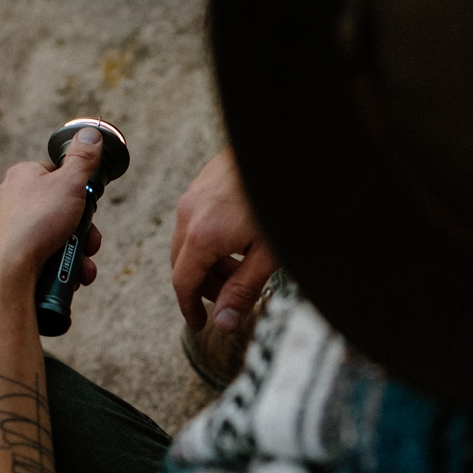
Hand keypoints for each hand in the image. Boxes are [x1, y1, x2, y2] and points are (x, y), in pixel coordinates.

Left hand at [0, 127, 104, 290]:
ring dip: (77, 255)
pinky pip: (46, 259)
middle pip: (63, 212)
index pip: (59, 175)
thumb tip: (90, 134)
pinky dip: (62, 269)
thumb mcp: (69, 184)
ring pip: (57, 239)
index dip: (80, 193)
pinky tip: (68, 278)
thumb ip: (83, 160)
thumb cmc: (35, 224)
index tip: (89, 207)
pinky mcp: (11, 256)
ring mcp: (10, 230)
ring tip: (79, 267)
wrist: (7, 272)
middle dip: (83, 232)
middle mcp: (12, 200)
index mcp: (23, 176)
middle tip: (89, 243)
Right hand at [171, 148, 278, 330]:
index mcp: (201, 236)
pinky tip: (240, 241)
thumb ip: (242, 291)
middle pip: (183, 262)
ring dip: (209, 262)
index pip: (183, 283)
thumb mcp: (268, 256)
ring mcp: (195, 193)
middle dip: (203, 286)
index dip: (190, 308)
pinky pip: (197, 218)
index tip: (200, 323)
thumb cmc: (285, 202)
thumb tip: (223, 323)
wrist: (289, 148)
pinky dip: (210, 239)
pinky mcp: (205, 180)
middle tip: (230, 299)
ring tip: (241, 270)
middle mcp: (189, 213)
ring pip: (189, 240)